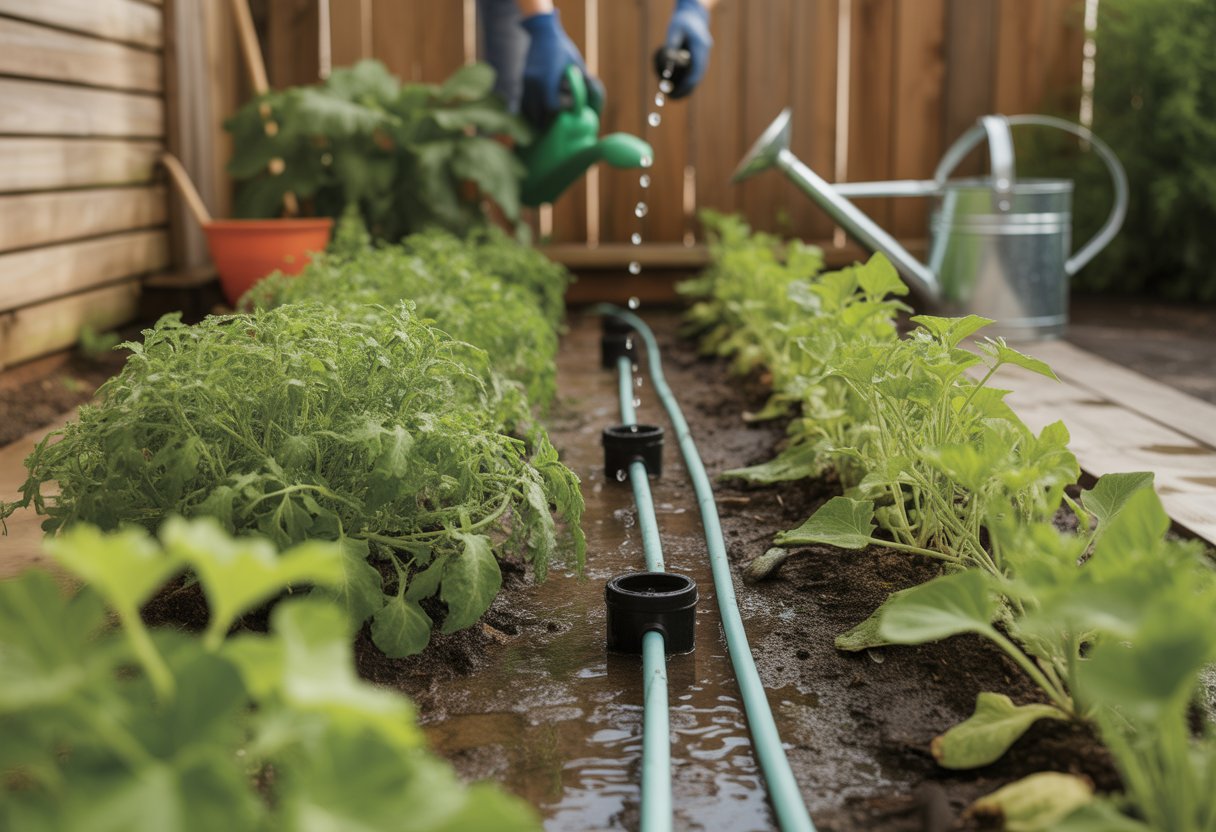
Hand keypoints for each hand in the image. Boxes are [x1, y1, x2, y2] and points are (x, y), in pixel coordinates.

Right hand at [520, 11, 603, 129]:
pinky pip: (523, 102)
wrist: (542, 32)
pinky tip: (535, 115)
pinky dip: (529, 110)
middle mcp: (533, 82)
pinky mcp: (521, 81)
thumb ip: (582, 83)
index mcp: (547, 79)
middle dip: (546, 120)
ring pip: (528, 109)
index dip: (560, 109)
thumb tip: (594, 102)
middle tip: (554, 125)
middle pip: (537, 112)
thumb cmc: (563, 48)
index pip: (551, 105)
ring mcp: (525, 82)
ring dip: (536, 117)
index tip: (567, 105)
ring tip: (544, 123)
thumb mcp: (576, 64)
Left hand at [663, 0, 711, 98]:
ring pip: (697, 76)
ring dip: (688, 87)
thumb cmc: (682, 21)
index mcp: (700, 46)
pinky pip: (695, 72)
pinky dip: (688, 81)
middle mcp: (705, 52)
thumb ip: (671, 46)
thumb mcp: (674, 30)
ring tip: (674, 97)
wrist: (693, 14)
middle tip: (672, 98)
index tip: (676, 92)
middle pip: (698, 76)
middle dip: (686, 89)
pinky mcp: (700, 57)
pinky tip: (679, 89)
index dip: (687, 84)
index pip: (696, 70)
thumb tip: (667, 63)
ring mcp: (704, 55)